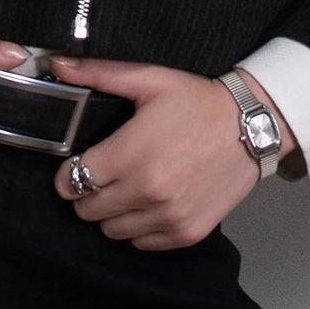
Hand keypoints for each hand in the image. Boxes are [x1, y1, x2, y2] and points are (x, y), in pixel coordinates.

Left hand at [45, 55, 297, 248]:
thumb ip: (99, 73)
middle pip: (87, 211)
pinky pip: (143, 244)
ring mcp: (168, 216)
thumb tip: (57, 64)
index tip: (79, 166)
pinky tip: (150, 204)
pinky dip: (141, 228)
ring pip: (112, 232)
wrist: (252, 126)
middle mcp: (146, 192)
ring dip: (113, 213)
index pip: (72, 183)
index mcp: (129, 155)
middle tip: (105, 176)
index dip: (68, 174)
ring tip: (128, 189)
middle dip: (88, 194)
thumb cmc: (199, 103)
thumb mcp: (150, 80)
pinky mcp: (187, 232)